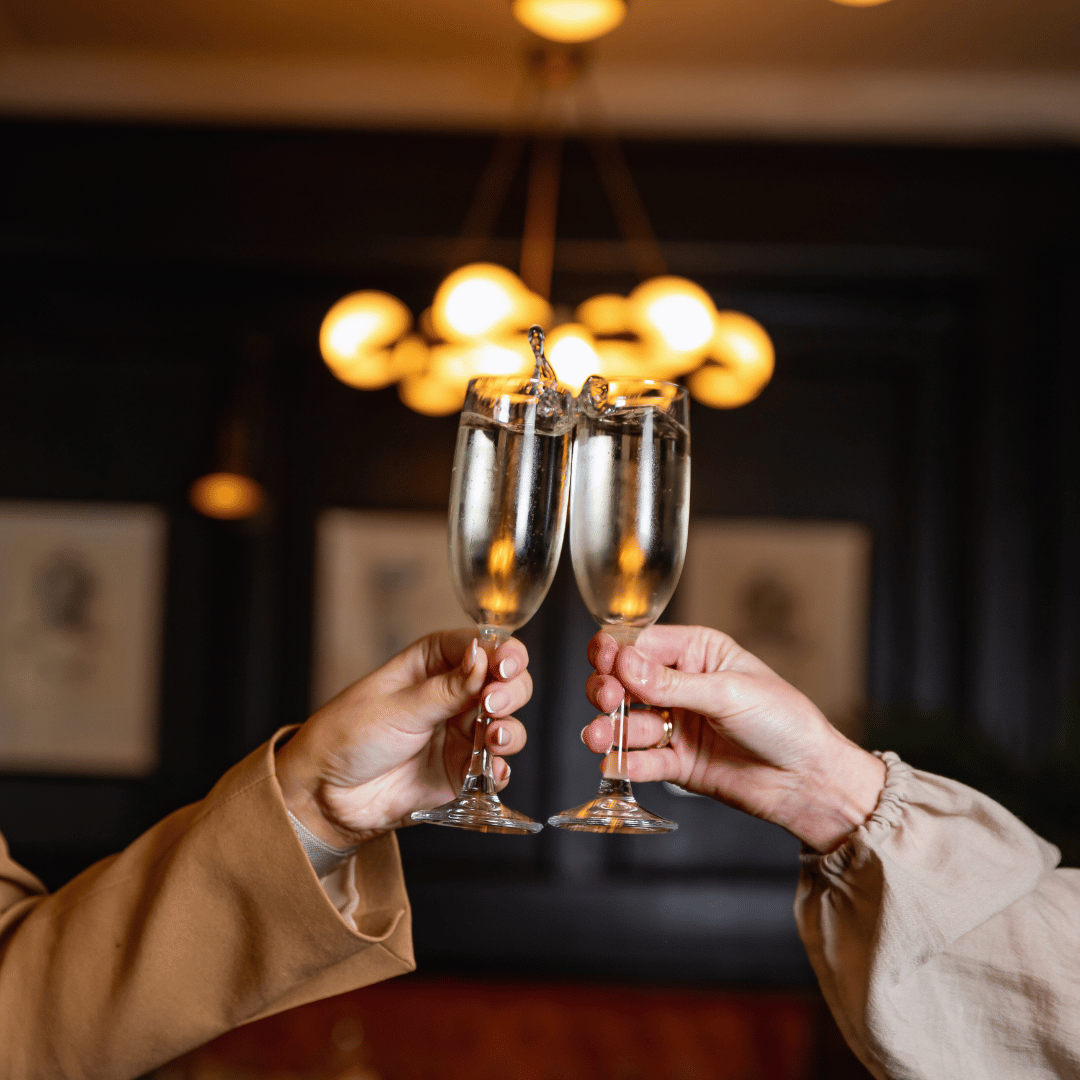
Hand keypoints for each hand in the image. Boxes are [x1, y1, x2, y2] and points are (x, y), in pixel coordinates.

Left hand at [276, 630, 531, 846]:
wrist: (324, 795)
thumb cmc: (347, 736)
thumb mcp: (396, 707)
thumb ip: (445, 689)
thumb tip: (483, 657)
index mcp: (433, 662)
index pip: (481, 646)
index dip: (501, 652)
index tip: (504, 666)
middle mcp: (453, 693)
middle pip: (505, 681)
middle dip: (510, 689)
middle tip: (494, 703)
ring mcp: (460, 732)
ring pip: (507, 722)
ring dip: (509, 728)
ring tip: (492, 738)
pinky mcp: (461, 769)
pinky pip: (495, 767)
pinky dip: (500, 768)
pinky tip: (489, 770)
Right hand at [582, 625, 884, 852]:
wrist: (810, 780)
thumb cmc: (785, 722)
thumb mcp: (729, 693)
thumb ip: (672, 683)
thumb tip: (624, 664)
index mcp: (697, 652)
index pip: (642, 644)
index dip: (617, 652)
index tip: (604, 662)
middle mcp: (682, 686)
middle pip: (625, 681)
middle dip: (608, 689)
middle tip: (607, 700)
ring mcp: (678, 725)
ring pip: (628, 721)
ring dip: (609, 727)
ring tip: (600, 736)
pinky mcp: (678, 763)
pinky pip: (643, 760)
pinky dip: (625, 762)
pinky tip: (614, 762)